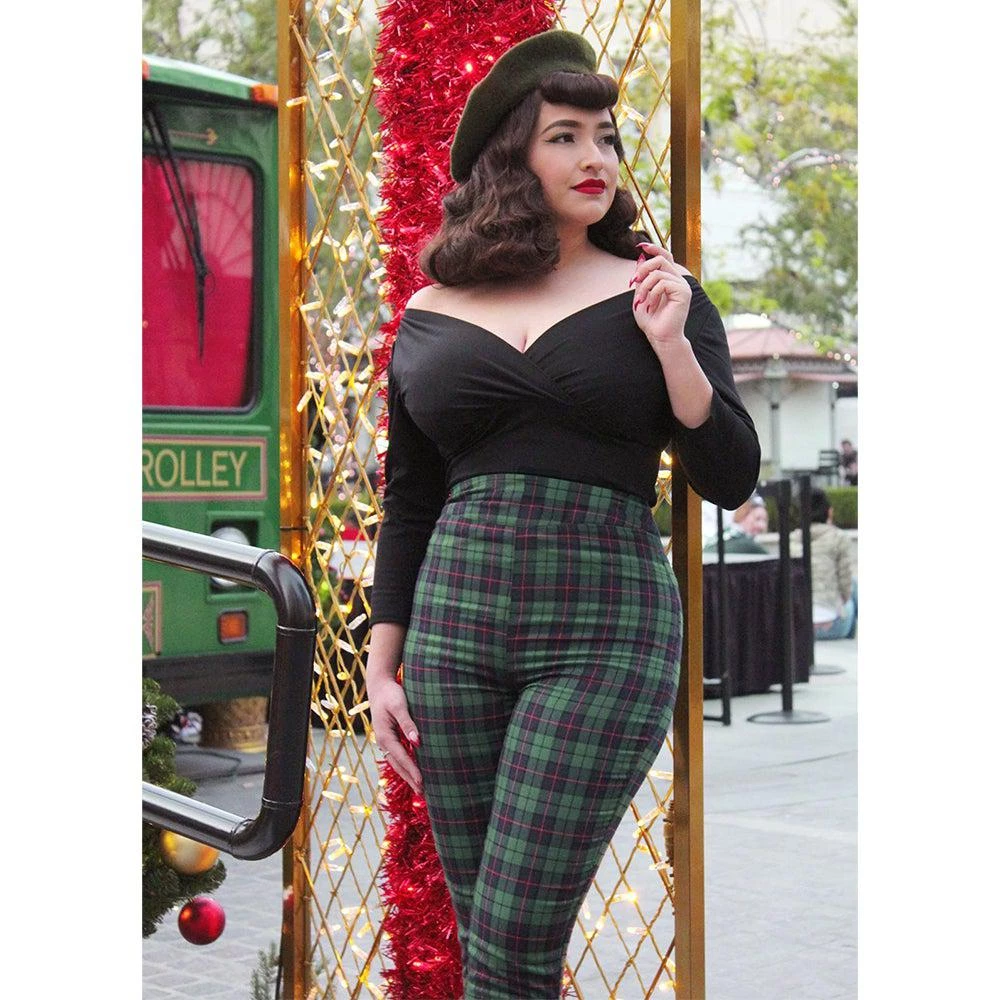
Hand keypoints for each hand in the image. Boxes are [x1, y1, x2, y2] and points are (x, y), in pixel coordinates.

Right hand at [368, 673, 422, 793]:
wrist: (379, 685)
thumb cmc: (391, 694)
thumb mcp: (399, 706)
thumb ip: (408, 723)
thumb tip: (417, 742)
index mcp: (385, 735)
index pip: (401, 758)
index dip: (412, 771)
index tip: (422, 783)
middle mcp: (383, 741)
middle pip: (398, 765)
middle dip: (410, 779)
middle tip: (423, 794)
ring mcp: (385, 741)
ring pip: (397, 763)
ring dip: (408, 776)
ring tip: (420, 789)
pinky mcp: (389, 738)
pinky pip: (398, 756)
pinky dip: (406, 766)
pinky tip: (414, 771)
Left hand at [630, 242, 692, 349]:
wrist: (660, 337)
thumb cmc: (650, 319)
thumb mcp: (641, 294)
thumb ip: (642, 278)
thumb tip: (641, 258)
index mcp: (670, 279)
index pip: (666, 256)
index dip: (654, 248)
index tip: (640, 246)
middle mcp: (679, 280)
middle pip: (661, 259)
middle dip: (643, 269)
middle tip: (634, 282)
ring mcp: (683, 286)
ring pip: (659, 272)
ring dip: (645, 286)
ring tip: (642, 301)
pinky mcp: (684, 293)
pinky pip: (663, 283)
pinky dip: (652, 293)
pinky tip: (651, 305)